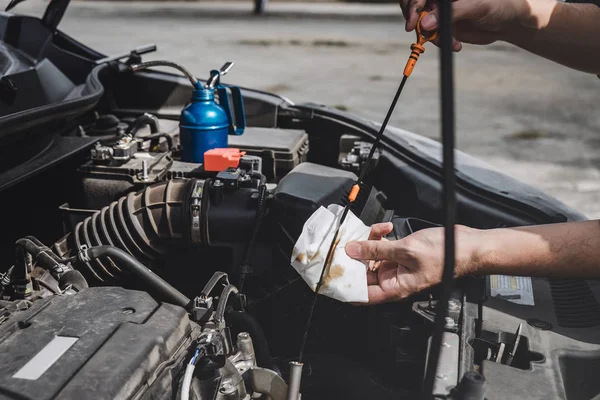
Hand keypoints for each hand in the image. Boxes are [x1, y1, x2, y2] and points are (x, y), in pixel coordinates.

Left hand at [345, 223, 481, 303]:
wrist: (466, 245)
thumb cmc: (446, 256)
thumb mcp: (406, 250)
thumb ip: (376, 250)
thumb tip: (352, 250)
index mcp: (394, 288)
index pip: (362, 295)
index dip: (345, 288)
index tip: (331, 276)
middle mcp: (393, 280)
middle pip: (363, 273)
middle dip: (353, 258)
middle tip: (344, 244)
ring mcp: (396, 267)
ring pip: (371, 257)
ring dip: (368, 242)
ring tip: (371, 231)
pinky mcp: (400, 254)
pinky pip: (382, 247)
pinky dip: (380, 237)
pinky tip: (383, 228)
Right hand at [399, 0, 543, 50]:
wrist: (509, 21)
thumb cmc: (498, 5)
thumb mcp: (475, 7)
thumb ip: (449, 14)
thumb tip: (425, 24)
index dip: (412, 7)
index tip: (413, 24)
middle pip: (414, 6)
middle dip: (417, 22)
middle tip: (424, 35)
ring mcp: (440, 11)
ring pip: (421, 24)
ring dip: (432, 37)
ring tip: (451, 42)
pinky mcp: (444, 25)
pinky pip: (432, 36)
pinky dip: (440, 43)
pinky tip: (455, 44)